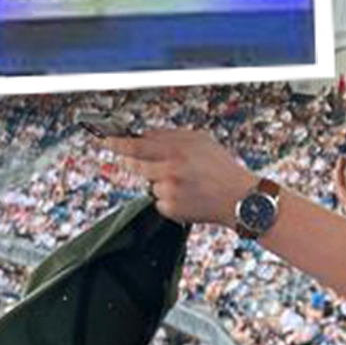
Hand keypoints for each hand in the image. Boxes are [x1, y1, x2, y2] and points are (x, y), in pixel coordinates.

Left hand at [103, 130, 254, 224]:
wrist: (240, 199)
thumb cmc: (222, 168)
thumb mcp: (201, 141)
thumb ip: (171, 136)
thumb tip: (145, 135)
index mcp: (176, 151)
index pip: (135, 146)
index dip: (117, 143)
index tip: (105, 140)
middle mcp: (169, 171)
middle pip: (137, 166)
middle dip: (139, 163)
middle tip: (159, 164)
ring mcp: (168, 192)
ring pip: (150, 184)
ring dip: (160, 182)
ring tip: (187, 183)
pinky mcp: (170, 209)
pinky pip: (159, 201)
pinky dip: (169, 199)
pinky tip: (188, 196)